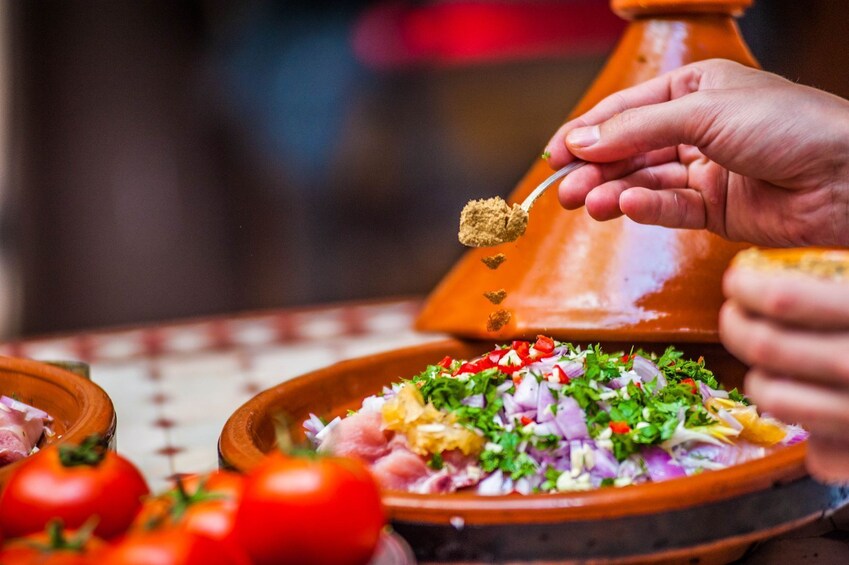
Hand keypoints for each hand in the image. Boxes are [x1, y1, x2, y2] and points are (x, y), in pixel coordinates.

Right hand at [544, 59, 848, 247]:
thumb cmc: (790, 125)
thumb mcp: (703, 110)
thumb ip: (637, 128)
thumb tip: (579, 140)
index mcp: (696, 90)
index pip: (627, 110)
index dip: (587, 132)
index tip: (555, 155)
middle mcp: (698, 129)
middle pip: (630, 150)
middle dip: (595, 167)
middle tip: (564, 188)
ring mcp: (707, 172)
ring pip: (644, 182)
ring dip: (612, 191)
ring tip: (586, 202)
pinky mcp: (717, 211)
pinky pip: (670, 208)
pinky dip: (646, 208)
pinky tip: (626, 206)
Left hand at [719, 263, 848, 482]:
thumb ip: (835, 287)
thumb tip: (764, 273)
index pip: (781, 299)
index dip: (746, 288)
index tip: (738, 281)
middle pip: (763, 345)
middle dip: (735, 326)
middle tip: (733, 315)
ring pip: (769, 393)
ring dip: (756, 375)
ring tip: (766, 360)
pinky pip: (806, 443)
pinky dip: (797, 421)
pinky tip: (806, 399)